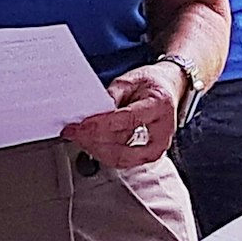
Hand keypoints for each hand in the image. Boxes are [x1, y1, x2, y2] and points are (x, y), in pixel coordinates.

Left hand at [62, 62, 181, 169]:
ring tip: (80, 136)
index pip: (128, 120)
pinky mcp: (148, 155)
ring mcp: (157, 146)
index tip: (81, 125)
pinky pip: (122, 160)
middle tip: (74, 132)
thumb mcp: (130, 80)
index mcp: (160, 105)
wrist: (167, 91)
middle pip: (123, 144)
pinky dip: (103, 153)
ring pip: (120, 157)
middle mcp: (163, 130)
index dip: (101, 125)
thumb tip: (93, 113)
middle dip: (93, 140)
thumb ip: (112, 96)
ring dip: (96, 148)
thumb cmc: (150, 85)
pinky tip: (92, 143)